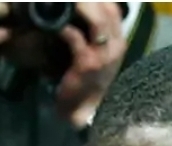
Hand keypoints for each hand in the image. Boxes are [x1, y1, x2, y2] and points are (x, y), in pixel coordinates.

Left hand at [54, 2, 126, 127]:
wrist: (85, 109)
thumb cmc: (88, 80)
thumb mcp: (98, 55)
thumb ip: (94, 34)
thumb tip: (82, 11)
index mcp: (118, 43)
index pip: (113, 9)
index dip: (98, 0)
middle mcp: (116, 47)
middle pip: (108, 10)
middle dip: (87, 1)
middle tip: (66, 0)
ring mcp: (104, 55)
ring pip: (96, 20)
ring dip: (76, 8)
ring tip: (57, 4)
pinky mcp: (88, 63)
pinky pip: (75, 36)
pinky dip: (61, 27)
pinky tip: (52, 25)